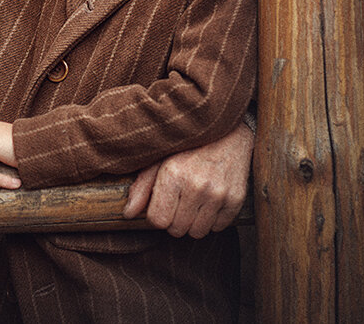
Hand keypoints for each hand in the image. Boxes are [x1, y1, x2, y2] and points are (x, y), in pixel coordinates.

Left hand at [123, 121, 252, 238]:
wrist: (229, 131)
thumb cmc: (189, 145)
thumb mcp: (159, 158)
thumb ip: (142, 186)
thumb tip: (128, 213)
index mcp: (173, 175)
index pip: (158, 220)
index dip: (156, 215)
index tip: (160, 204)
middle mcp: (196, 186)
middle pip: (177, 230)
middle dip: (173, 220)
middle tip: (177, 202)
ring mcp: (218, 194)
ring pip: (197, 232)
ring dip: (192, 222)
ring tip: (192, 202)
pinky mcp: (236, 199)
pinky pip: (218, 227)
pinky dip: (212, 220)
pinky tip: (209, 201)